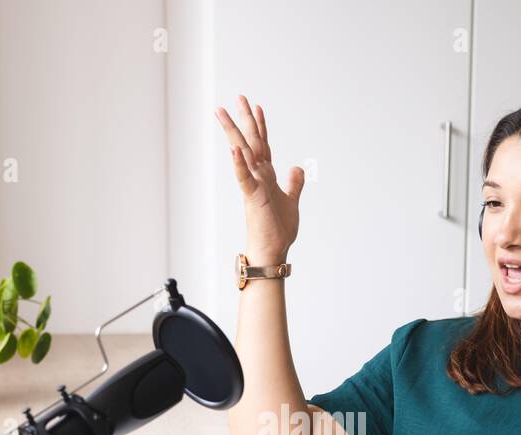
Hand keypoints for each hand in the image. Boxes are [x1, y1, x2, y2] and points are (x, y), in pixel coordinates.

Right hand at [214, 95, 303, 258]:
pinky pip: (243, 177)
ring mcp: (252, 185)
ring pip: (241, 153)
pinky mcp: (251, 197)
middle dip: (244, 119)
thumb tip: (297, 167)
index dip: (261, 125)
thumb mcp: (292, 201)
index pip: (262, 144)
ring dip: (233, 132)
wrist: (272, 251)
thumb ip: (294, 184)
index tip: (257, 107)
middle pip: (250, 141)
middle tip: (239, 97)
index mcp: (266, 176)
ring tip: (223, 113)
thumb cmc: (278, 230)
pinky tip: (235, 148)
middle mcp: (257, 176)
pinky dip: (239, 163)